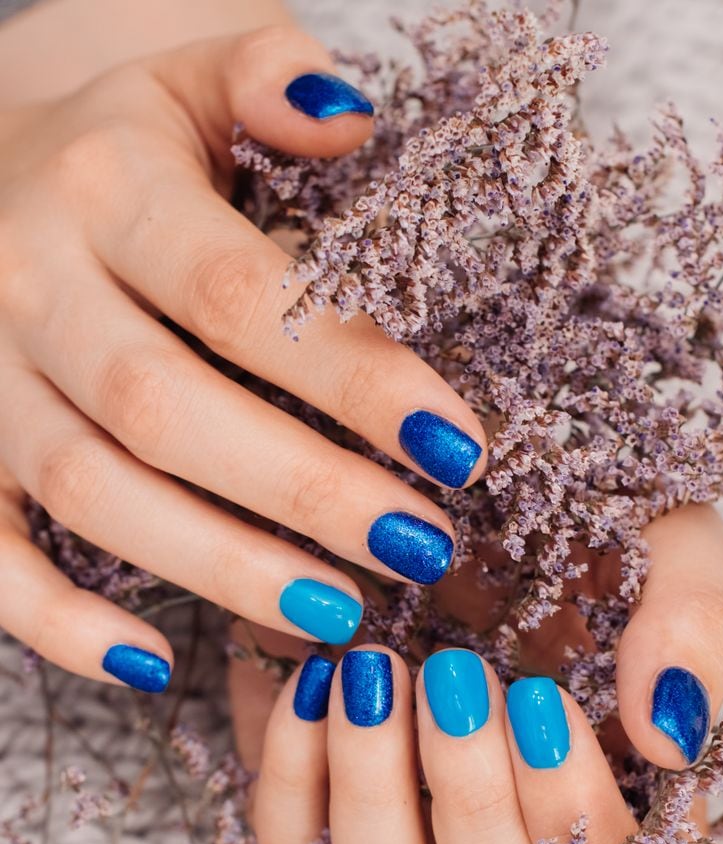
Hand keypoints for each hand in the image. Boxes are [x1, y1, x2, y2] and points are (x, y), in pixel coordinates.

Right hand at [0, 26, 484, 691]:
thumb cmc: (123, 146)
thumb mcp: (191, 78)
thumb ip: (268, 79)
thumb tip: (353, 120)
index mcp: (105, 188)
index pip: (240, 296)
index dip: (352, 376)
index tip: (458, 445)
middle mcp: (28, 285)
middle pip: (165, 409)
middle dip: (302, 490)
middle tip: (417, 546)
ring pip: (91, 494)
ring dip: (218, 567)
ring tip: (339, 614)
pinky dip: (58, 626)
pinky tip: (154, 664)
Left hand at [230, 502, 722, 843]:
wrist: (467, 515)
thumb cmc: (589, 547)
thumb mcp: (666, 553)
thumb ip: (692, 633)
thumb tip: (666, 736)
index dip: (576, 821)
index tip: (540, 698)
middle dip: (477, 807)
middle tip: (455, 675)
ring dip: (378, 799)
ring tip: (374, 672)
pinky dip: (295, 773)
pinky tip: (318, 675)